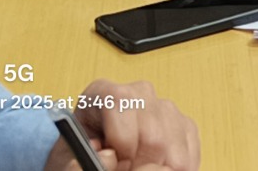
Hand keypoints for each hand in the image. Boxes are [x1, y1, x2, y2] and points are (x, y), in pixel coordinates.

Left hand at [43, 80, 198, 170]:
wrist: (92, 163)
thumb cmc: (79, 160)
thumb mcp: (69, 160)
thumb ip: (78, 162)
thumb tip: (107, 157)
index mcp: (103, 93)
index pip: (121, 101)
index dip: (121, 139)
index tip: (114, 159)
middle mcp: (139, 93)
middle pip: (152, 132)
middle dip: (138, 163)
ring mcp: (166, 108)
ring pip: (173, 147)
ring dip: (156, 169)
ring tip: (135, 170)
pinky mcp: (185, 127)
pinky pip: (188, 155)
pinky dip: (173, 170)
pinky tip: (153, 170)